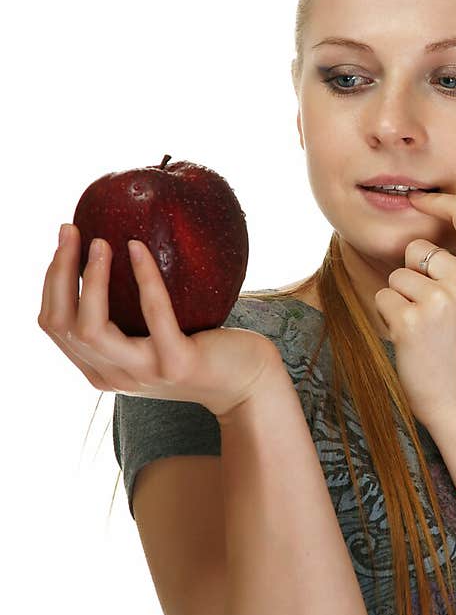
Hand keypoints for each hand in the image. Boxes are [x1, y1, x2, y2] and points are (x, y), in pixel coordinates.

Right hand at [37, 223, 280, 419]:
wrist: (245, 384)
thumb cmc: (198, 348)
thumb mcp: (149, 336)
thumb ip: (122, 316)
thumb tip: (102, 250)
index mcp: (99, 368)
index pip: (53, 325)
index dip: (51, 280)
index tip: (64, 241)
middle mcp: (113, 376)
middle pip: (62, 324)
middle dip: (60, 273)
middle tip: (71, 230)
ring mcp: (143, 374)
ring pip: (91, 329)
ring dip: (91, 279)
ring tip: (102, 242)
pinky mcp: (176, 364)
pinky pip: (153, 314)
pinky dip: (143, 278)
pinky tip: (139, 248)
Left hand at [373, 193, 455, 428]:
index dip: (438, 201)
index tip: (418, 200)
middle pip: (418, 249)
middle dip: (415, 275)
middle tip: (435, 313)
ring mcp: (441, 299)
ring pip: (399, 275)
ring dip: (403, 300)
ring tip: (426, 329)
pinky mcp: (412, 319)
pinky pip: (385, 298)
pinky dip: (391, 318)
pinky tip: (413, 340)